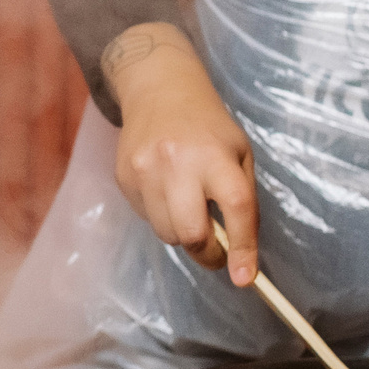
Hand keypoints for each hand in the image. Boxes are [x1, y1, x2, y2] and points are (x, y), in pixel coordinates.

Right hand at [105, 22, 259, 284]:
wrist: (159, 90)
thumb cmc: (209, 126)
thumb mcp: (239, 152)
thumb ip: (241, 198)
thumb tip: (240, 253)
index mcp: (216, 155)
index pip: (235, 207)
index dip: (242, 247)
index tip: (244, 278)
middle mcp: (178, 162)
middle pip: (191, 233)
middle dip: (208, 252)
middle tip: (217, 250)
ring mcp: (145, 170)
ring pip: (167, 233)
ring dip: (183, 234)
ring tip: (189, 209)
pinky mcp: (124, 177)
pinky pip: (147, 217)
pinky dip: (162, 215)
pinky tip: (166, 190)